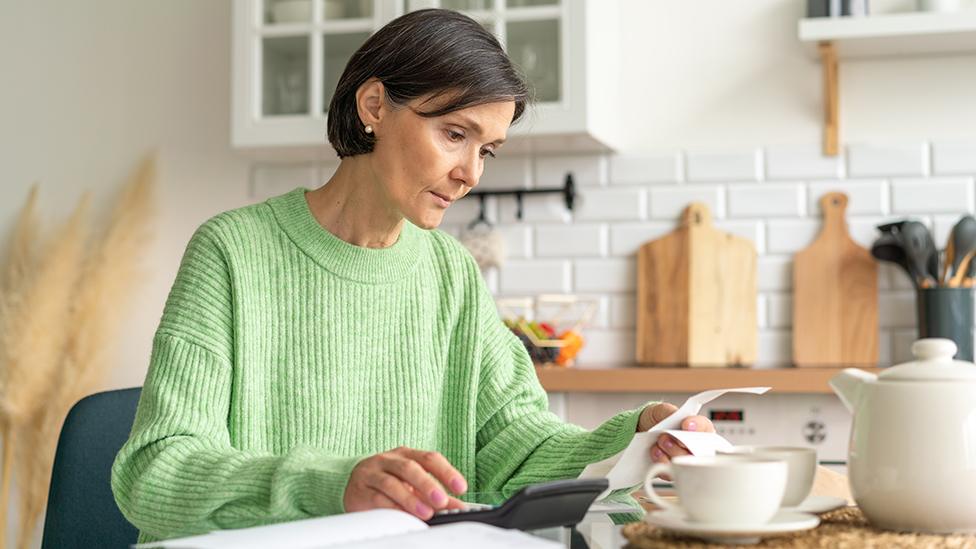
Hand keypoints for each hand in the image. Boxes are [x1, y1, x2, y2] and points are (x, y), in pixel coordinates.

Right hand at [343, 446, 467, 519]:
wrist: (351, 484)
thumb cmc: (387, 481)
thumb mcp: (412, 485)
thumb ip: (434, 495)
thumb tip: (458, 506)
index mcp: (405, 454)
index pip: (429, 458)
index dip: (446, 472)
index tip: (461, 487)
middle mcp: (388, 459)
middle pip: (409, 467)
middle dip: (427, 484)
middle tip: (442, 500)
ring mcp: (371, 473)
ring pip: (391, 483)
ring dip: (410, 499)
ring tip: (426, 513)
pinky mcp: (359, 490)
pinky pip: (376, 499)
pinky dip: (392, 508)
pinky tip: (403, 516)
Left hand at [638, 403, 714, 471]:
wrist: (641, 431)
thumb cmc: (657, 419)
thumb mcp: (662, 410)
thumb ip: (673, 413)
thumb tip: (682, 422)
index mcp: (699, 427)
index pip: (706, 427)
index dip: (697, 426)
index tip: (686, 425)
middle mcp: (697, 446)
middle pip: (698, 451)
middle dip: (679, 444)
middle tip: (664, 436)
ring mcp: (686, 460)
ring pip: (685, 464)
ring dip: (669, 452)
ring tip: (659, 443)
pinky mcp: (675, 472)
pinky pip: (672, 473)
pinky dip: (661, 462)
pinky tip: (656, 452)